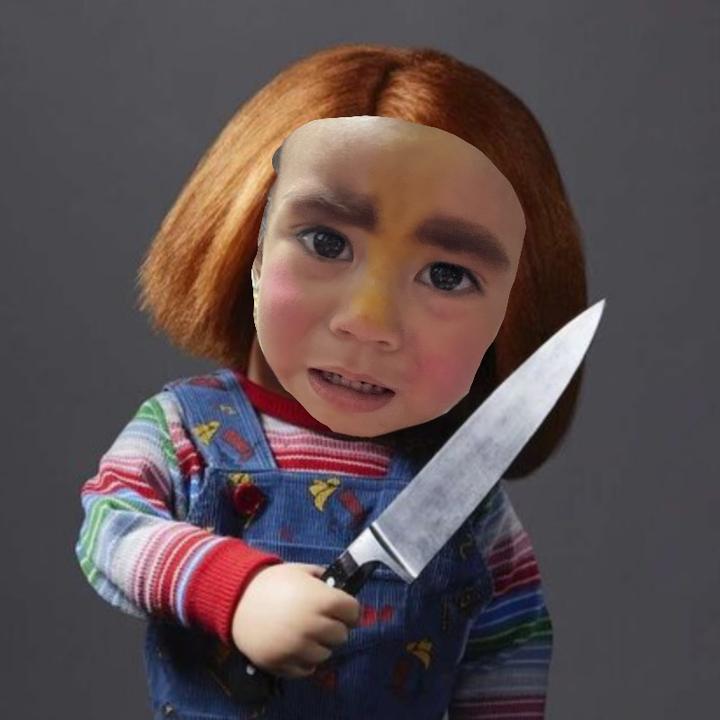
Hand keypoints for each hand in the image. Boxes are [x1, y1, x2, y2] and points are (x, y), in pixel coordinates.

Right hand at [231, 563, 360, 677]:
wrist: (236, 599)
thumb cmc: (271, 582)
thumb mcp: (301, 571)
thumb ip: (323, 578)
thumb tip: (340, 587)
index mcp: (320, 600)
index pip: (353, 611)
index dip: (350, 610)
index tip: (344, 610)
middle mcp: (312, 626)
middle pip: (342, 635)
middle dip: (336, 627)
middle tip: (324, 621)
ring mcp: (297, 648)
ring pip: (326, 654)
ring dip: (321, 645)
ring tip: (307, 633)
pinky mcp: (282, 664)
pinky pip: (307, 669)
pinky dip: (306, 660)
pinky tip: (297, 647)